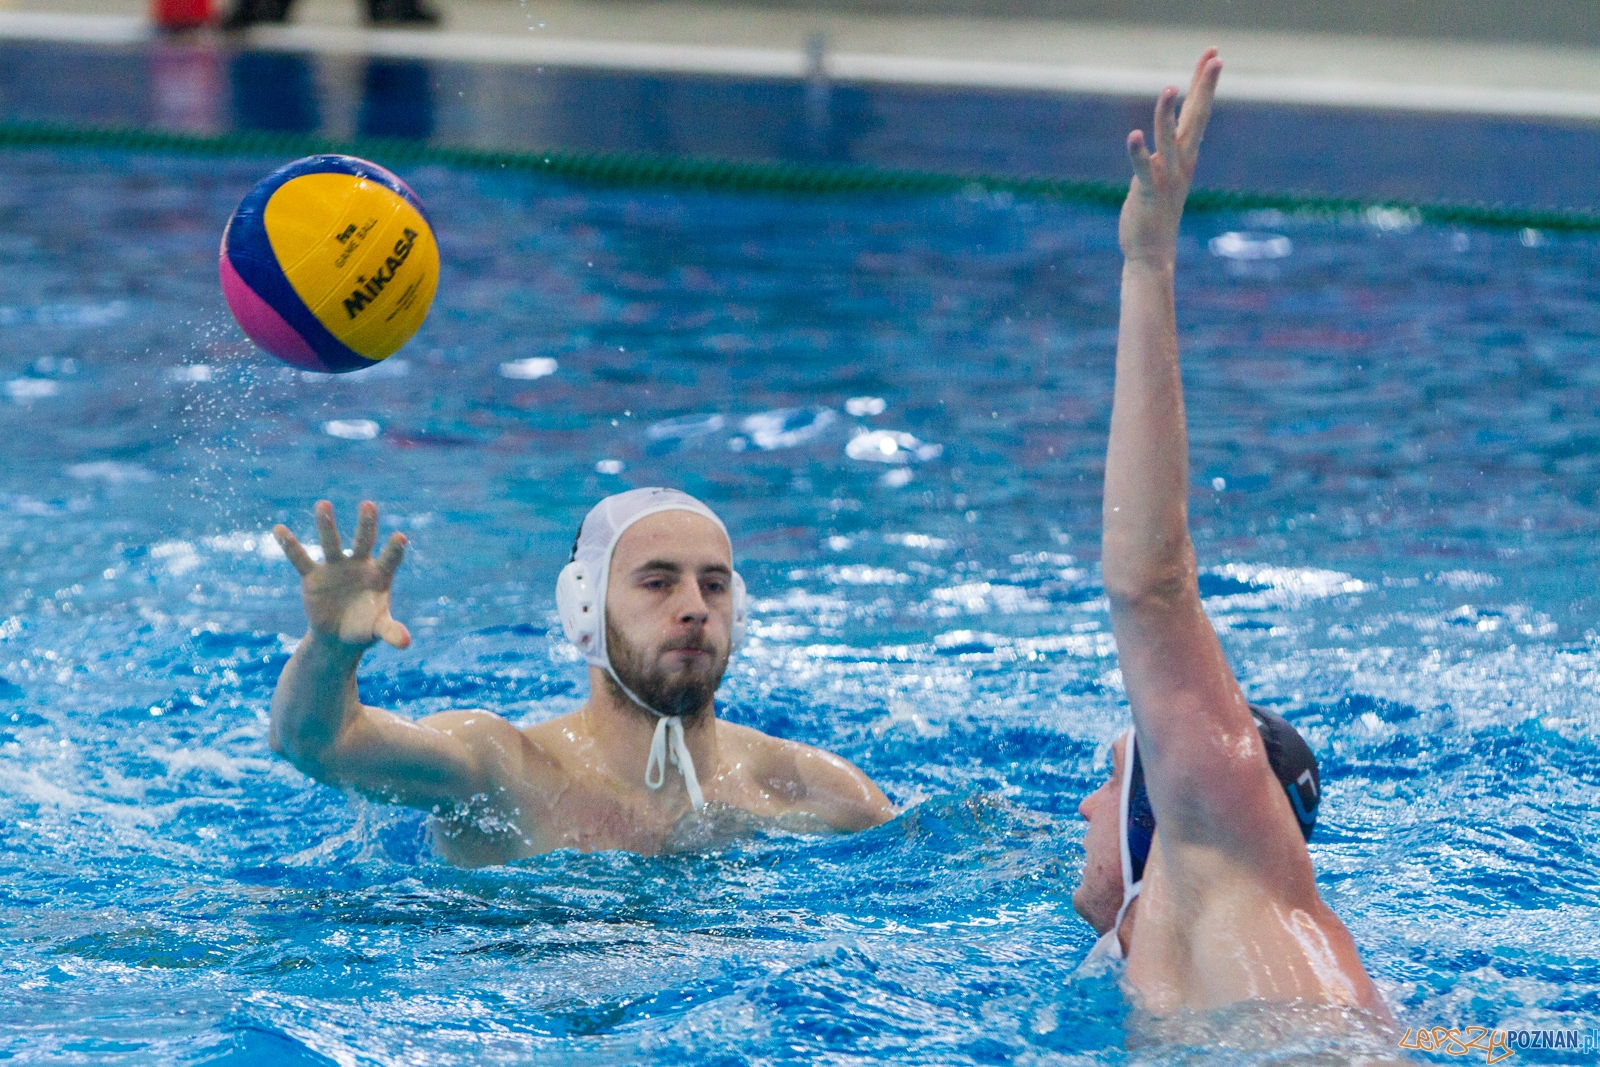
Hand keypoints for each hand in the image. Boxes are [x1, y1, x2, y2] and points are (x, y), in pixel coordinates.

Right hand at [273, 500, 410, 649]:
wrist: (338, 636)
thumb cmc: (365, 629)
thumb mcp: (378, 630)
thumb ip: (392, 632)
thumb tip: (407, 643)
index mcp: (380, 576)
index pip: (390, 559)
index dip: (394, 550)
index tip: (400, 537)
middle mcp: (358, 565)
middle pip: (364, 541)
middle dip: (366, 524)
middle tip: (369, 504)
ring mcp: (335, 568)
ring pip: (331, 543)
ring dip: (327, 525)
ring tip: (323, 504)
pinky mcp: (313, 576)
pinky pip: (300, 559)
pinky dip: (290, 546)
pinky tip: (278, 530)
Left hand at [1119, 49, 1221, 269]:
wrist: (1152, 253)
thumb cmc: (1157, 212)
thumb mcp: (1168, 174)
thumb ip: (1171, 151)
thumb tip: (1174, 128)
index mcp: (1187, 155)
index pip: (1198, 112)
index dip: (1204, 83)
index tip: (1213, 54)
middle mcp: (1181, 163)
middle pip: (1196, 118)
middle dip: (1204, 87)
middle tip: (1216, 57)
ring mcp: (1167, 178)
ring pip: (1169, 140)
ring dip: (1168, 115)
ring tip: (1169, 89)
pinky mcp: (1148, 193)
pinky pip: (1144, 170)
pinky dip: (1139, 153)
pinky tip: (1134, 134)